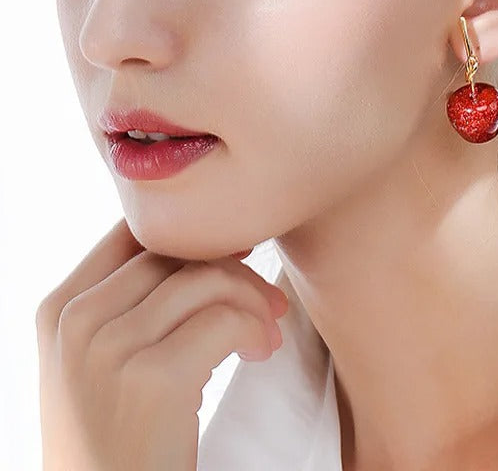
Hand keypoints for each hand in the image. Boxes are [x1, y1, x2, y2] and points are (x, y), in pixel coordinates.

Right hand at [35, 217, 288, 470]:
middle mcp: (76, 321)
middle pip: (177, 252)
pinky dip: (256, 331)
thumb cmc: (114, 436)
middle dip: (235, 269)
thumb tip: (206, 244)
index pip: (135, 231)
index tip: (236, 252)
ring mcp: (108, 350)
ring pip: (207, 280)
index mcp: (59, 308)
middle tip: (268, 300)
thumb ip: (130, 301)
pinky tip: (262, 352)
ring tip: (268, 331)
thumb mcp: (100, 360)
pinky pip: (226, 321)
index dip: (195, 234)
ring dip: (253, 300)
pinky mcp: (153, 381)